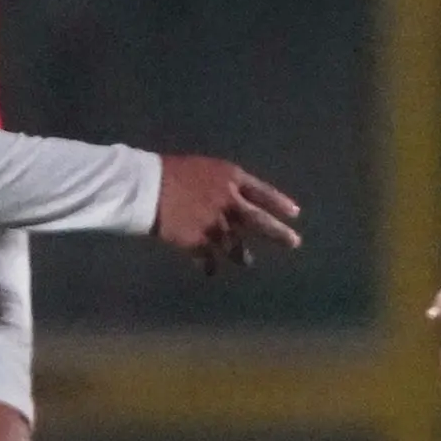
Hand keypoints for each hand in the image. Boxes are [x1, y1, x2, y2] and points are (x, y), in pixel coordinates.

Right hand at [150, 155, 304, 272]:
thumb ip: (222, 184)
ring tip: (247, 262)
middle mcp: (228, 202)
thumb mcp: (203, 168)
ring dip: (242, 256)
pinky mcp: (198, 242)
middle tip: (294, 243)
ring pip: (235, 245)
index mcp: (230, 178)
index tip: (295, 213)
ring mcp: (215, 224)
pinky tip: (210, 272)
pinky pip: (208, 259)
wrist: (145, 186)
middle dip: (279, 233)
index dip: (279, 202)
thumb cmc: (169, 171)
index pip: (262, 192)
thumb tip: (234, 198)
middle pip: (259, 221)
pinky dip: (209, 266)